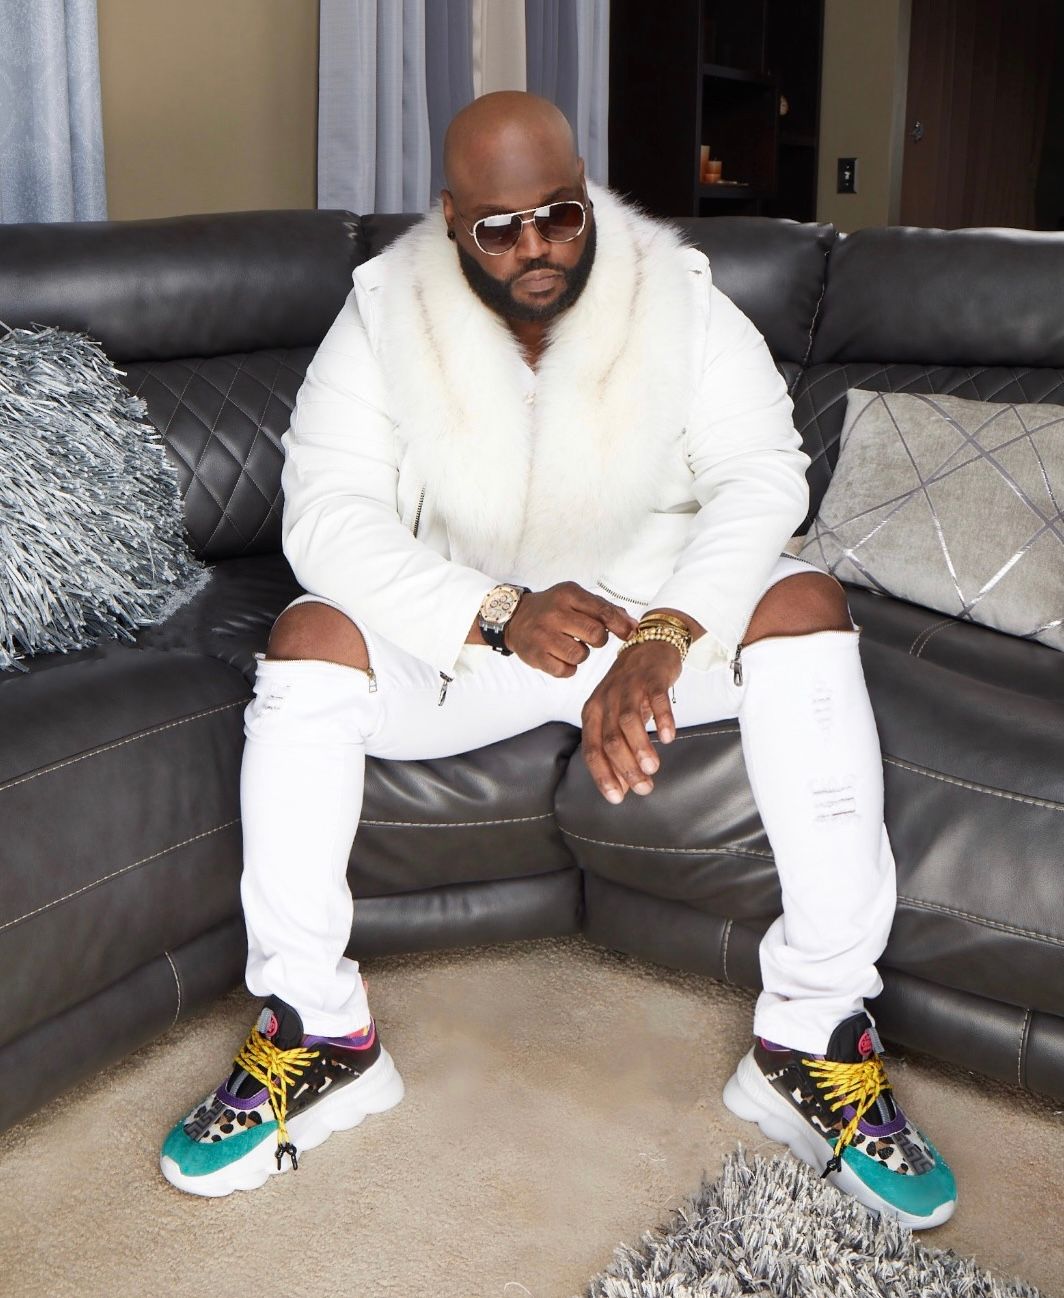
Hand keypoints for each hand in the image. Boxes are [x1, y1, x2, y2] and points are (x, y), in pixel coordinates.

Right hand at [503, 582, 637, 676]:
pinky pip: (565, 670)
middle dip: (599, 640)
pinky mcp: (535, 656)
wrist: (514, 617)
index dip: (620, 625)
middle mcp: (555, 613)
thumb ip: (605, 609)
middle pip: (595, 634)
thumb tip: (633, 626)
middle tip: (590, 638)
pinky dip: (567, 668)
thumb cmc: (553, 608)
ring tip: (571, 645)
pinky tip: (560, 656)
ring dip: (581, 654)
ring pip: (580, 655)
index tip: (630, 633)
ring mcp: (543, 635)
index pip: (602, 611)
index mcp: (568, 594)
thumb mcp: (575, 598)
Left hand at [581, 641, 681, 802]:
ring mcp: (628, 688)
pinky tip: (668, 737)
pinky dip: (662, 719)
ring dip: (640, 747)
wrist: (648, 646)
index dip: (603, 775)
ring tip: (653, 768)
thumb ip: (616, 752)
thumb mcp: (616, 718)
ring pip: (629, 722)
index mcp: (593, 713)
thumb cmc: (630, 690)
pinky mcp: (651, 679)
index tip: (616, 798)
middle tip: (643, 788)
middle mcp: (606, 701)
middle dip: (625, 768)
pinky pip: (656, 700)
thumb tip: (621, 789)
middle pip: (611, 740)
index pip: (592, 750)